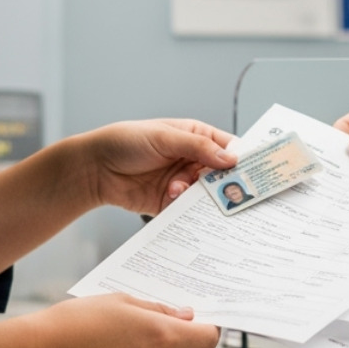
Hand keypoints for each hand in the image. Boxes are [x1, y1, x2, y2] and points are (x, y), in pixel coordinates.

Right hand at [25, 293, 220, 347]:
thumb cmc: (73, 323)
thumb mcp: (120, 300)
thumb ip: (158, 309)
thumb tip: (183, 315)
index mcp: (160, 334)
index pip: (207, 338)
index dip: (208, 330)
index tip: (203, 324)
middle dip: (177, 340)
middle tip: (150, 326)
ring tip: (116, 342)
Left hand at [86, 119, 235, 214]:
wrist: (95, 168)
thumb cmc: (126, 142)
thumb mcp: (164, 137)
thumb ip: (198, 147)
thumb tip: (230, 158)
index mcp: (196, 137)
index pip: (228, 148)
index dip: (242, 159)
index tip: (253, 171)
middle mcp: (193, 160)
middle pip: (222, 175)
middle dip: (224, 183)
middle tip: (227, 190)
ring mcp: (183, 182)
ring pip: (206, 195)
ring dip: (199, 195)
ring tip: (179, 188)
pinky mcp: (170, 202)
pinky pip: (188, 210)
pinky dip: (186, 209)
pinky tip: (173, 199)